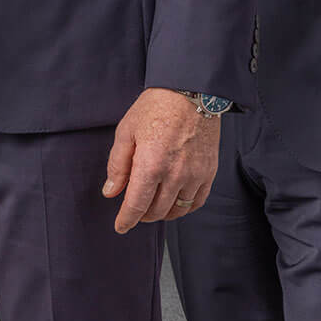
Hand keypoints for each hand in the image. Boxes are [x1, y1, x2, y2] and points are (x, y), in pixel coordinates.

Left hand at [103, 88, 220, 231]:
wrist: (192, 94)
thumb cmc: (155, 108)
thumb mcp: (126, 131)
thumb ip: (117, 164)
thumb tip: (110, 191)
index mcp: (150, 164)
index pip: (136, 204)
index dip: (127, 220)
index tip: (120, 227)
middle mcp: (175, 174)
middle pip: (156, 210)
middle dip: (141, 216)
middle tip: (133, 211)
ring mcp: (195, 176)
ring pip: (177, 210)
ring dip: (161, 214)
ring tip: (151, 208)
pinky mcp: (209, 173)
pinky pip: (197, 202)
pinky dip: (183, 209)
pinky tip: (174, 205)